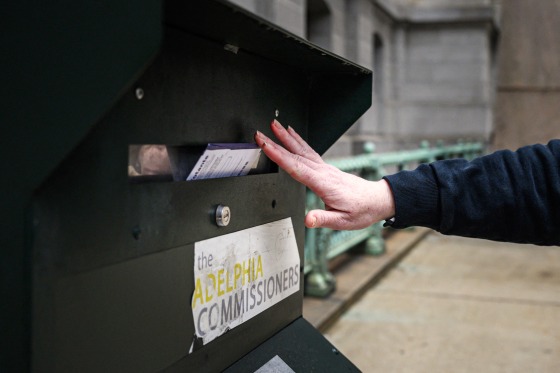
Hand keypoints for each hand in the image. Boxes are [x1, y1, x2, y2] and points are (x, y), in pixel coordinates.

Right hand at [254, 120, 394, 229]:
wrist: (376, 201)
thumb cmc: (360, 210)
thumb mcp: (343, 221)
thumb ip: (324, 219)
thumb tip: (309, 220)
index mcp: (324, 183)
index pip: (296, 167)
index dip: (279, 156)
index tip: (266, 145)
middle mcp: (323, 172)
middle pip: (295, 154)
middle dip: (276, 143)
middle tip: (260, 132)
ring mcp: (325, 168)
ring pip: (302, 149)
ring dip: (286, 136)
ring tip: (274, 125)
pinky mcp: (326, 167)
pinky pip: (309, 151)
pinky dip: (298, 140)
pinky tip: (292, 134)